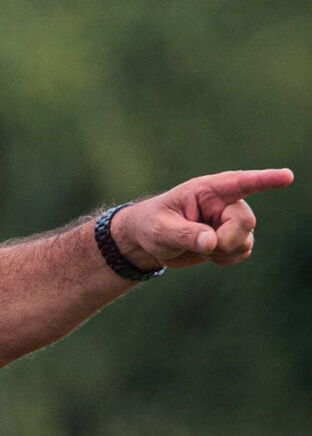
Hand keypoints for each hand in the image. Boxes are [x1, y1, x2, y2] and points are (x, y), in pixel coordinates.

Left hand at [113, 169, 293, 269]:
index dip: (264, 180)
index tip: (287, 176)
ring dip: (223, 252)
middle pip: (245, 221)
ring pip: (246, 240)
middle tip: (204, 246)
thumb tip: (212, 242)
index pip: (239, 183)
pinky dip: (225, 259)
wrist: (149, 242)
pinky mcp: (232, 238)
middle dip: (227, 240)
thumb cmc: (151, 226)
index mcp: (206, 190)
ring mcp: (230, 220)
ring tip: (198, 246)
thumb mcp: (160, 230)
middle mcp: (223, 202)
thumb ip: (185, 235)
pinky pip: (242, 252)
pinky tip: (207, 254)